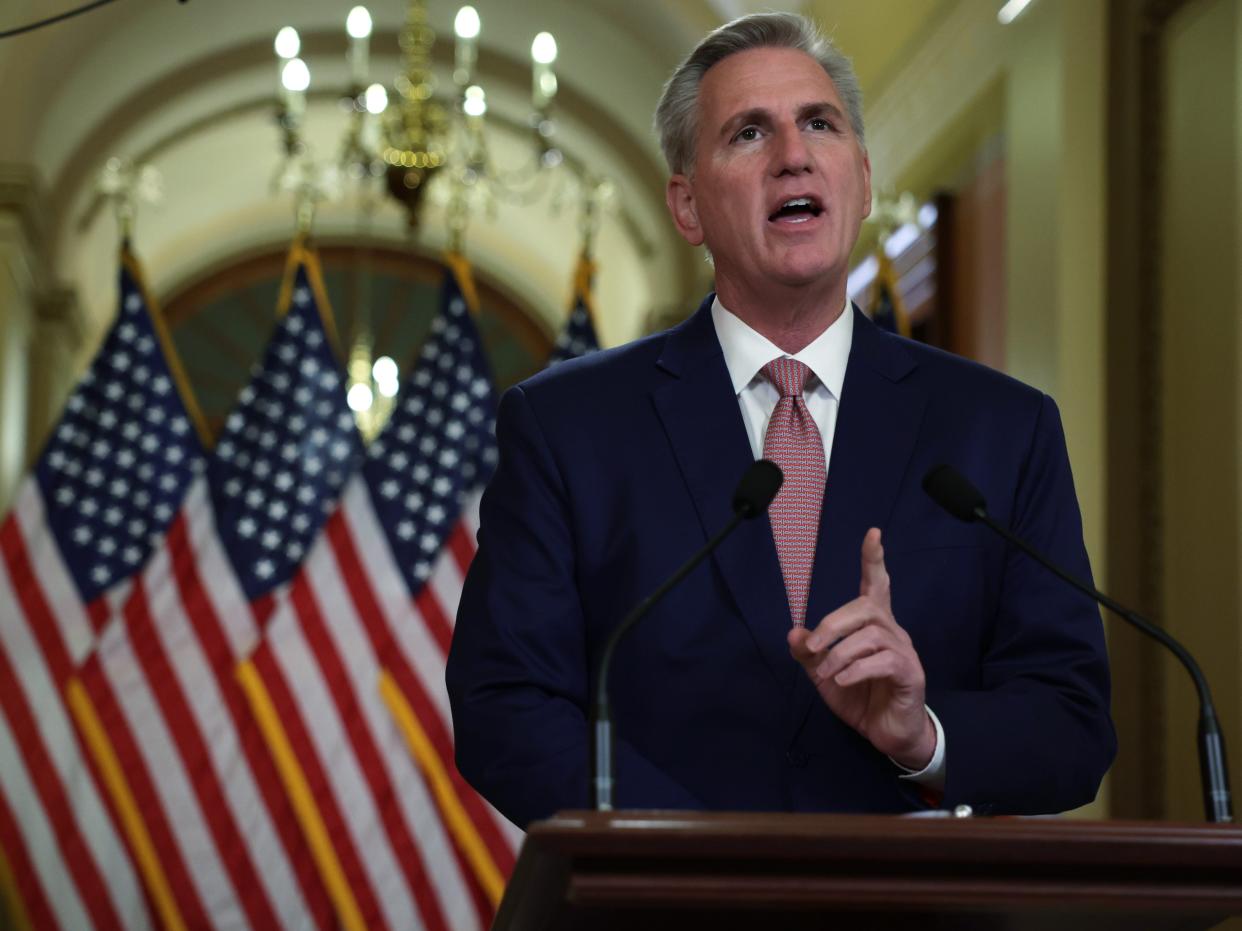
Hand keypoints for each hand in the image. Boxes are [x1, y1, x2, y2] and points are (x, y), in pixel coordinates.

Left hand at [787, 528, 934, 768]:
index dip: (873, 559)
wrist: (887, 734)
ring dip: (840, 654)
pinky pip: (884, 661)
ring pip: (871, 635)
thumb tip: (793, 631)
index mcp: (873, 625)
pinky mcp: (911, 675)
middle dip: (833, 623)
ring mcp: (904, 652)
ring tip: (826, 674)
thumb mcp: (824, 674)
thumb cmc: (860, 696)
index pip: (876, 584)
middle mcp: (892, 631)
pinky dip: (856, 670)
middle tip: (813, 646)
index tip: (873, 533)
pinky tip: (842, 682)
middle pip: (865, 607)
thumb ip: (809, 653)